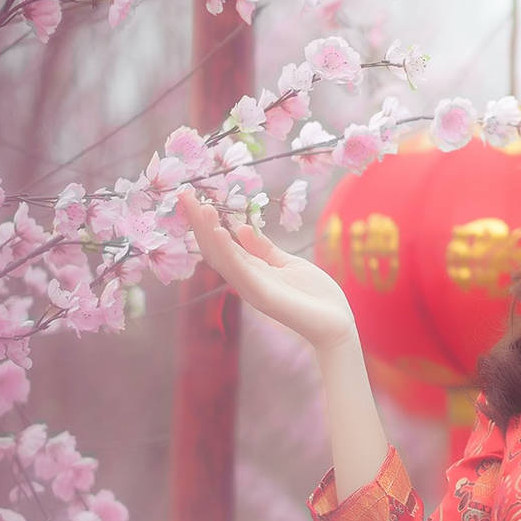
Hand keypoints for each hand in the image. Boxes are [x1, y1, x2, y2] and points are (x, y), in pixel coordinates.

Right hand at [175, 186, 357, 353]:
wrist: (336, 324)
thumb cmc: (315, 296)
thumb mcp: (288, 263)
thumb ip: (264, 249)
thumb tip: (243, 228)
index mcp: (252, 270)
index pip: (223, 243)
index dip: (207, 222)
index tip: (194, 198)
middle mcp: (246, 279)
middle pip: (215, 248)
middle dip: (199, 222)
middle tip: (184, 195)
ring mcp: (251, 288)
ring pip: (222, 257)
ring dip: (208, 231)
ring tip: (199, 207)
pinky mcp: (261, 295)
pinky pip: (239, 270)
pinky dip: (227, 250)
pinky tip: (218, 231)